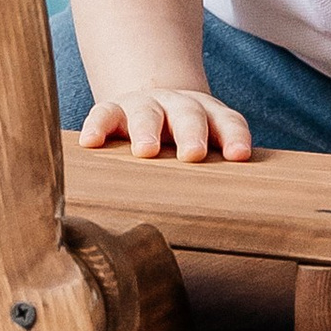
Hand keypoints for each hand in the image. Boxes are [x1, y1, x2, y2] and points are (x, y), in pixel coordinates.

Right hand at [78, 86, 253, 162]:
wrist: (150, 103)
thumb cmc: (182, 142)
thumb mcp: (204, 148)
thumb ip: (216, 177)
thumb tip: (236, 227)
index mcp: (209, 116)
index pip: (228, 122)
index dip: (234, 136)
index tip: (238, 156)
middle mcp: (178, 107)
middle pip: (189, 114)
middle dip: (191, 132)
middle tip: (192, 154)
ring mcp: (145, 105)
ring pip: (147, 112)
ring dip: (147, 129)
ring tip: (145, 151)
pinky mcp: (114, 109)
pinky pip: (104, 113)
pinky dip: (98, 126)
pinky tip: (91, 143)